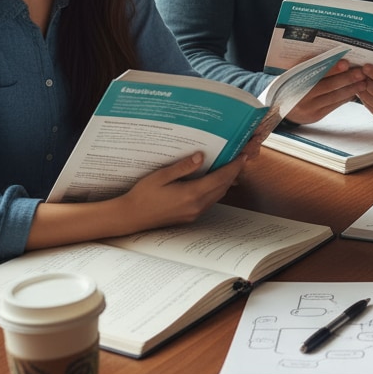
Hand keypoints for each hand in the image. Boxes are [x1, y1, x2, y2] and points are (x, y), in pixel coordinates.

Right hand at [119, 152, 245, 231]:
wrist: (131, 217)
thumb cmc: (143, 195)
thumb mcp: (161, 176)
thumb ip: (183, 167)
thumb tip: (201, 156)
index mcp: (191, 194)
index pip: (220, 178)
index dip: (233, 167)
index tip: (242, 156)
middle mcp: (196, 205)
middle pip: (223, 187)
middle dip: (233, 172)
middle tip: (239, 158)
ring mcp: (194, 213)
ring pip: (218, 195)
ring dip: (225, 181)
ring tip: (229, 167)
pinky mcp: (190, 217)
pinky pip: (210, 201)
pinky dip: (216, 189)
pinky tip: (213, 181)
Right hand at [284, 59, 365, 125]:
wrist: (281, 107)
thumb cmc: (293, 84)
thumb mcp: (297, 72)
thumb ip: (311, 64)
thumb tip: (332, 55)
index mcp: (296, 81)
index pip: (316, 73)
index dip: (332, 69)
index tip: (346, 63)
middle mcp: (302, 96)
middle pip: (328, 86)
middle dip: (347, 78)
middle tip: (361, 72)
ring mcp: (309, 107)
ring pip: (334, 97)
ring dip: (351, 89)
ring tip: (363, 82)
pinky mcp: (316, 115)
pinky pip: (334, 105)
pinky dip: (346, 98)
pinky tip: (355, 92)